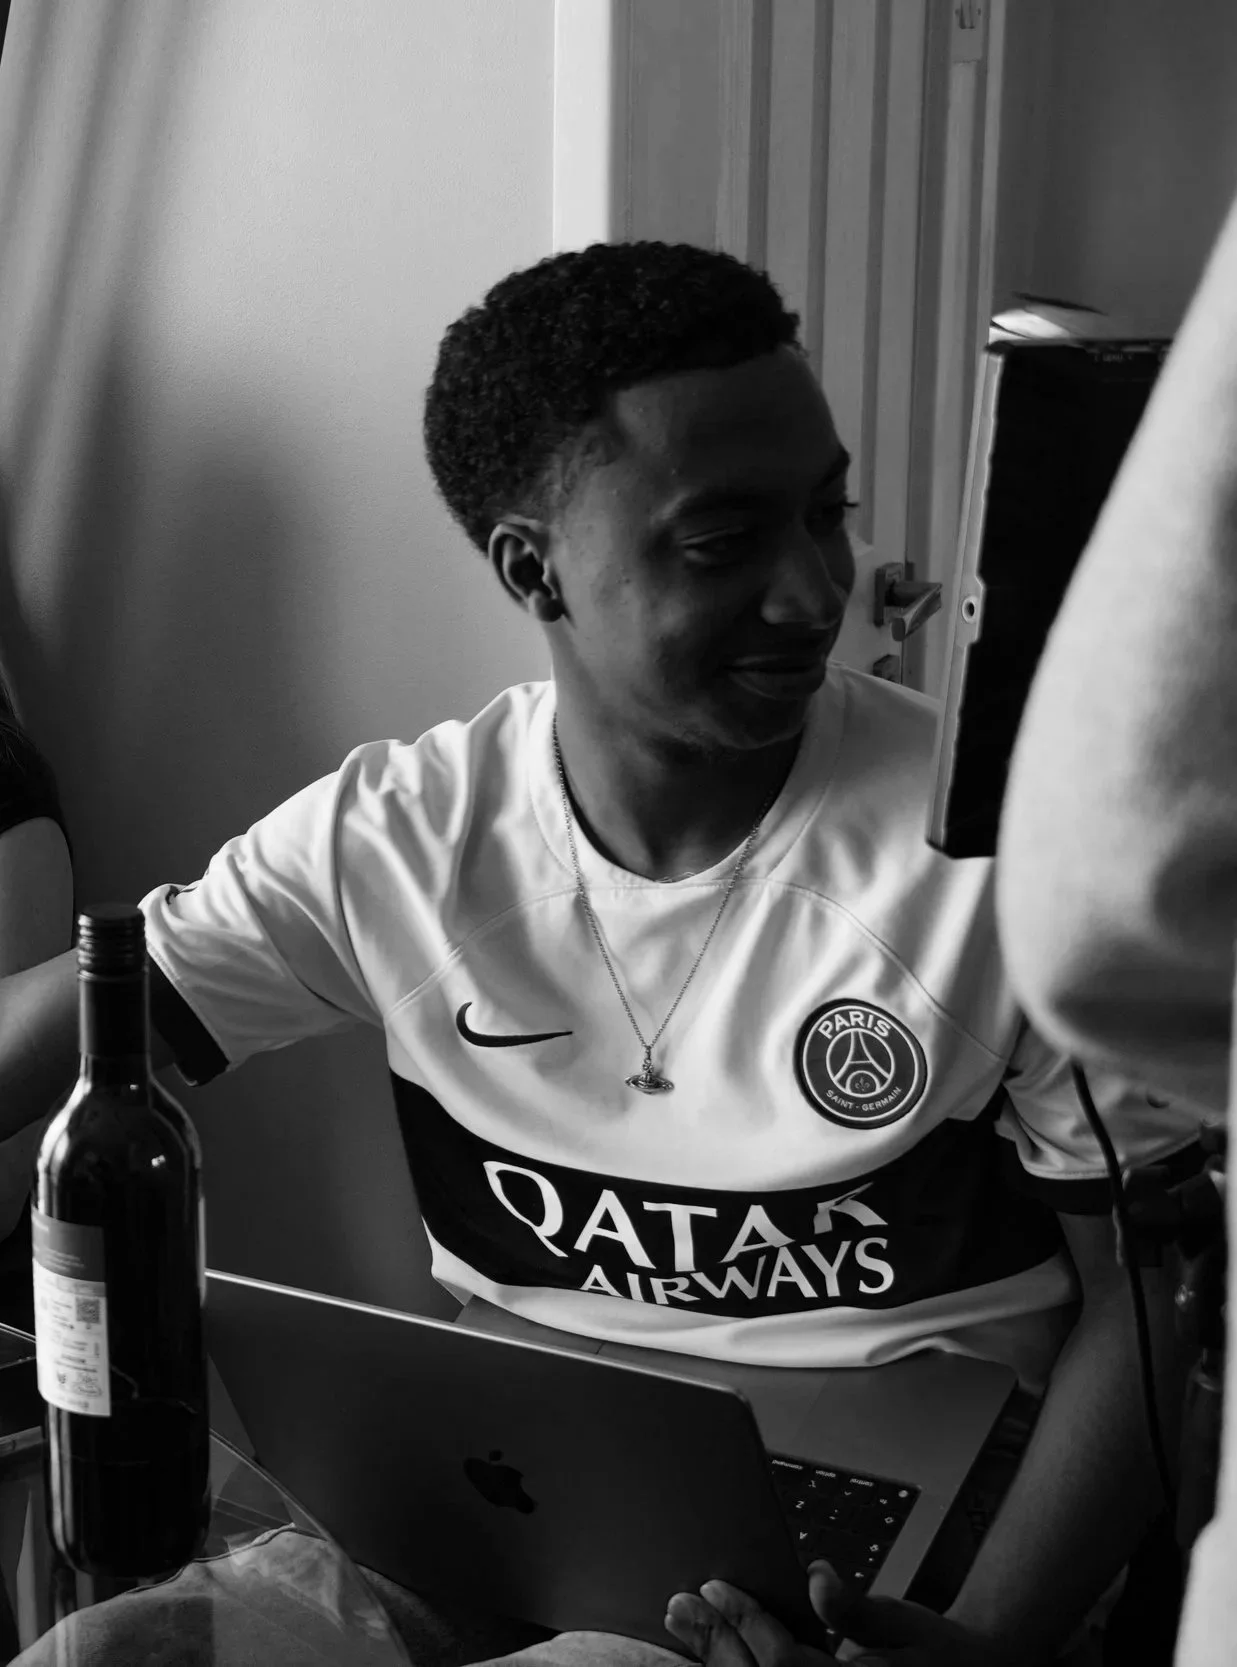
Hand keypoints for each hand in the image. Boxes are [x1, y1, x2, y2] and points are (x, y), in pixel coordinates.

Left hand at [664, 1560, 1009, 1666]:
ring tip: (685, 1625)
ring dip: (716, 1662)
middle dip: (713, 1645)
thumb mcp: (902, 1621)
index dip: (744, 1622)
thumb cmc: (938, 1653)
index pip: (780, 1662)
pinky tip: (713, 1654)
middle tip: (679, 1605)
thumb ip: (855, 1608)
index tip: (714, 1585)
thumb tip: (817, 1578)